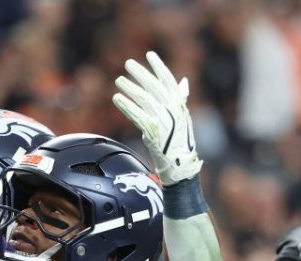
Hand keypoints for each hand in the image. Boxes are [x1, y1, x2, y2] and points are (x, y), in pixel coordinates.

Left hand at [113, 51, 201, 185]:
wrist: (180, 165)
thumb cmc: (179, 141)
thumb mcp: (182, 118)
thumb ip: (180, 99)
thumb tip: (183, 82)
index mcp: (179, 105)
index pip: (169, 81)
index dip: (159, 67)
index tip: (149, 55)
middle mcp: (172, 110)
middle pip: (154, 86)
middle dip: (141, 73)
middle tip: (128, 63)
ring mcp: (163, 120)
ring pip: (144, 99)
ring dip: (130, 88)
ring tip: (118, 80)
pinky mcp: (153, 131)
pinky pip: (137, 115)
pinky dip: (126, 105)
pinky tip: (117, 98)